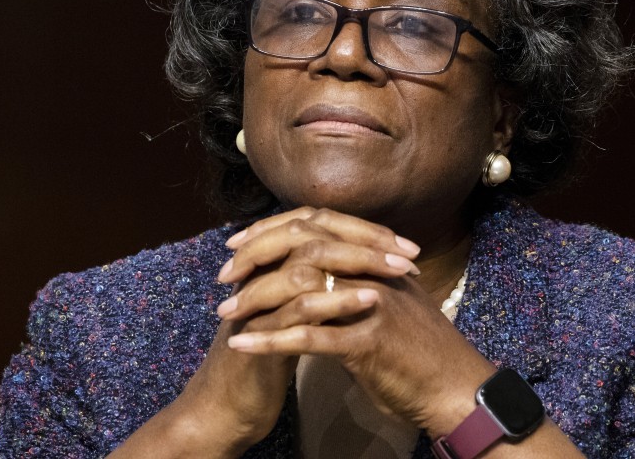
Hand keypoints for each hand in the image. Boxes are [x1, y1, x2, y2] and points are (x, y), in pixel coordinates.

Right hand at [109, 207, 414, 457]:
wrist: (227, 408)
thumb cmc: (266, 362)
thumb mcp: (293, 317)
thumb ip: (313, 289)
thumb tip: (356, 269)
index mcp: (269, 264)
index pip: (318, 226)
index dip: (362, 231)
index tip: (404, 243)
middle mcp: (259, 273)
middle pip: (312, 234)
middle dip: (365, 240)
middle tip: (407, 252)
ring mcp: (256, 299)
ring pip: (306, 264)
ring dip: (357, 263)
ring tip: (397, 270)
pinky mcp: (258, 332)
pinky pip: (298, 307)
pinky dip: (336, 300)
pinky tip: (369, 300)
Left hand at [216, 207, 497, 435]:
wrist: (456, 387)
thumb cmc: (420, 351)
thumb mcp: (391, 303)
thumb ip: (359, 282)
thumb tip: (322, 270)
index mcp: (375, 259)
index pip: (316, 226)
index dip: (273, 230)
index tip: (239, 243)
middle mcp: (373, 272)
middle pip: (304, 247)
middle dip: (257, 257)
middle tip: (225, 276)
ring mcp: (373, 304)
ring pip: (302, 289)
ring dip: (257, 300)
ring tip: (224, 313)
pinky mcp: (370, 341)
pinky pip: (311, 337)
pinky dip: (271, 340)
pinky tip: (242, 345)